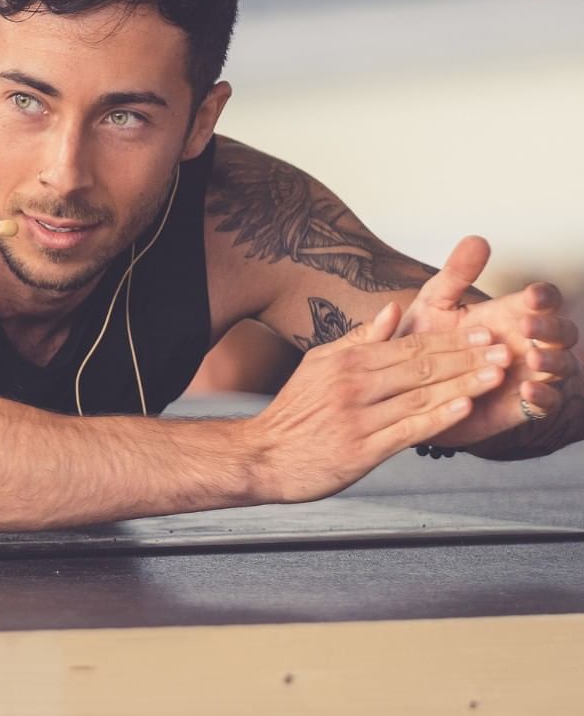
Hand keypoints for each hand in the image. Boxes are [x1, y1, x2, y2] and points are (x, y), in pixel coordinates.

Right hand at [249, 301, 509, 503]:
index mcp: (346, 361)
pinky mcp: (362, 450)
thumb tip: (393, 310)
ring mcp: (359, 418)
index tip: (482, 332)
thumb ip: (358, 338)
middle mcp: (353, 385)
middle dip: (467, 356)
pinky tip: (464, 408)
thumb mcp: (319, 363)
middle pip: (421, 366)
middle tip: (503, 349)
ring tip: (496, 374)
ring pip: (421, 396)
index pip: (409, 345)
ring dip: (463, 384)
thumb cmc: (294, 411)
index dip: (450, 338)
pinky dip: (438, 418)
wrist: (264, 455)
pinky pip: (407, 430)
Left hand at [397, 236, 580, 448]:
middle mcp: (524, 342)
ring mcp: (526, 373)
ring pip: (562, 365)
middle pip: (561, 331)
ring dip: (553, 360)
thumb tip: (475, 241)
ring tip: (532, 358)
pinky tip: (527, 390)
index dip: (544, 297)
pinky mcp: (518, 406)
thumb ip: (455, 275)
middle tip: (528, 325)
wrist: (404, 386)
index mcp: (507, 314)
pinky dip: (543, 397)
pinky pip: (546, 403)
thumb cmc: (422, 341)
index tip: (532, 296)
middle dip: (552, 327)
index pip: (542, 300)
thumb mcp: (433, 303)